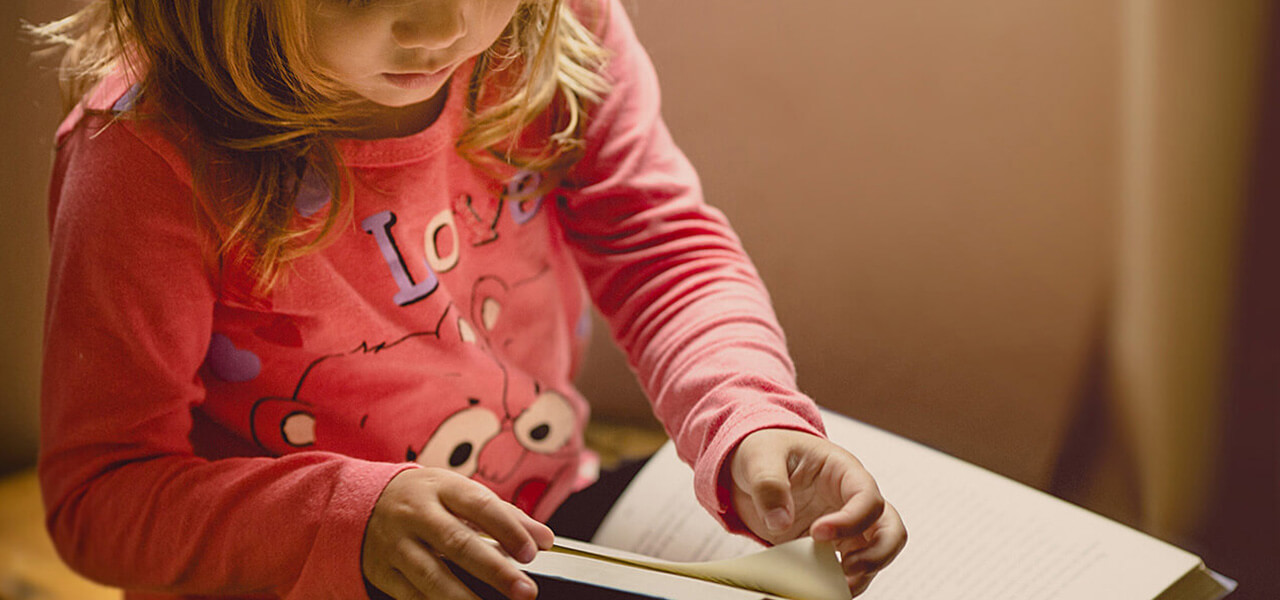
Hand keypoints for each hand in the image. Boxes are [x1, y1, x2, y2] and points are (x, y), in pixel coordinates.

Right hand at [362, 468, 554, 599]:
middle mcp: (415, 514)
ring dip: (464, 597)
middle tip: (525, 590)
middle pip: (456, 543)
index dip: (508, 529)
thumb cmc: (426, 499)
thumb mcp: (461, 494)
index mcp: (441, 488)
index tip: (533, 552)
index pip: (479, 505)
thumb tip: (545, 539)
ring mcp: (395, 544)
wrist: (362, 502)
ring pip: (431, 575)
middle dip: (494, 569)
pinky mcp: (382, 571)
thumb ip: (505, 516)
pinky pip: (410, 595)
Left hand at [727, 428, 906, 595]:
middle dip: (877, 555)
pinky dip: (838, 583)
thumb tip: (780, 521)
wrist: (755, 466)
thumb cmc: (766, 450)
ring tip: (831, 585)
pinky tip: (818, 587)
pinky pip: (849, 569)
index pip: (868, 498)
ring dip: (861, 575)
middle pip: (891, 530)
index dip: (851, 520)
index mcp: (843, 471)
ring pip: (876, 555)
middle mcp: (852, 500)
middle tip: (845, 569)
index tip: (817, 533)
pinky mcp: (831, 547)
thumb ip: (768, 484)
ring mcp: (846, 526)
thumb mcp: (759, 457)